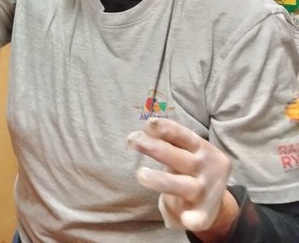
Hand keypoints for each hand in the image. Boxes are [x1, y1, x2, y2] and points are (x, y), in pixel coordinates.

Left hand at [127, 117, 233, 234]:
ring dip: (162, 180)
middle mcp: (205, 168)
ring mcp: (205, 191)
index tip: (149, 124)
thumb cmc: (188, 165)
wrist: (212, 199)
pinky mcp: (204, 214)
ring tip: (141, 174)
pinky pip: (200, 217)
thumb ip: (170, 139)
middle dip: (156, 148)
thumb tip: (149, 125)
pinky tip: (186, 220)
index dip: (167, 129)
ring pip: (183, 185)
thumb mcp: (185, 149)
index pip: (184, 136)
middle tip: (132, 140)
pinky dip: (194, 219)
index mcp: (201, 148)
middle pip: (180, 158)